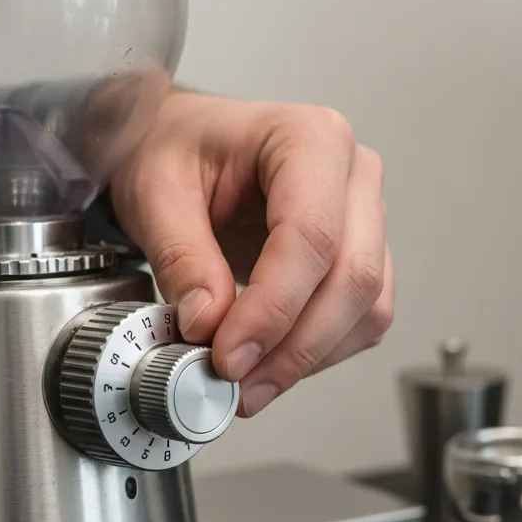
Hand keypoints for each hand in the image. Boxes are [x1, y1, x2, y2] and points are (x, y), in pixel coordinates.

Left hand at [110, 89, 392, 417]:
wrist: (181, 148)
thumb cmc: (175, 150)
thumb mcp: (155, 193)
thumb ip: (181, 258)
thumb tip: (209, 324)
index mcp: (308, 138)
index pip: (311, 236)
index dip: (273, 308)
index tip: (229, 354)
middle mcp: (352, 175)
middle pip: (352, 276)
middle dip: (294, 345)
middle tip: (237, 381)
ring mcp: (365, 218)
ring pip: (367, 307)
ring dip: (309, 357)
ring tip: (249, 384)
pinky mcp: (362, 257)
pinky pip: (362, 320)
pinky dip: (320, 354)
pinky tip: (272, 364)